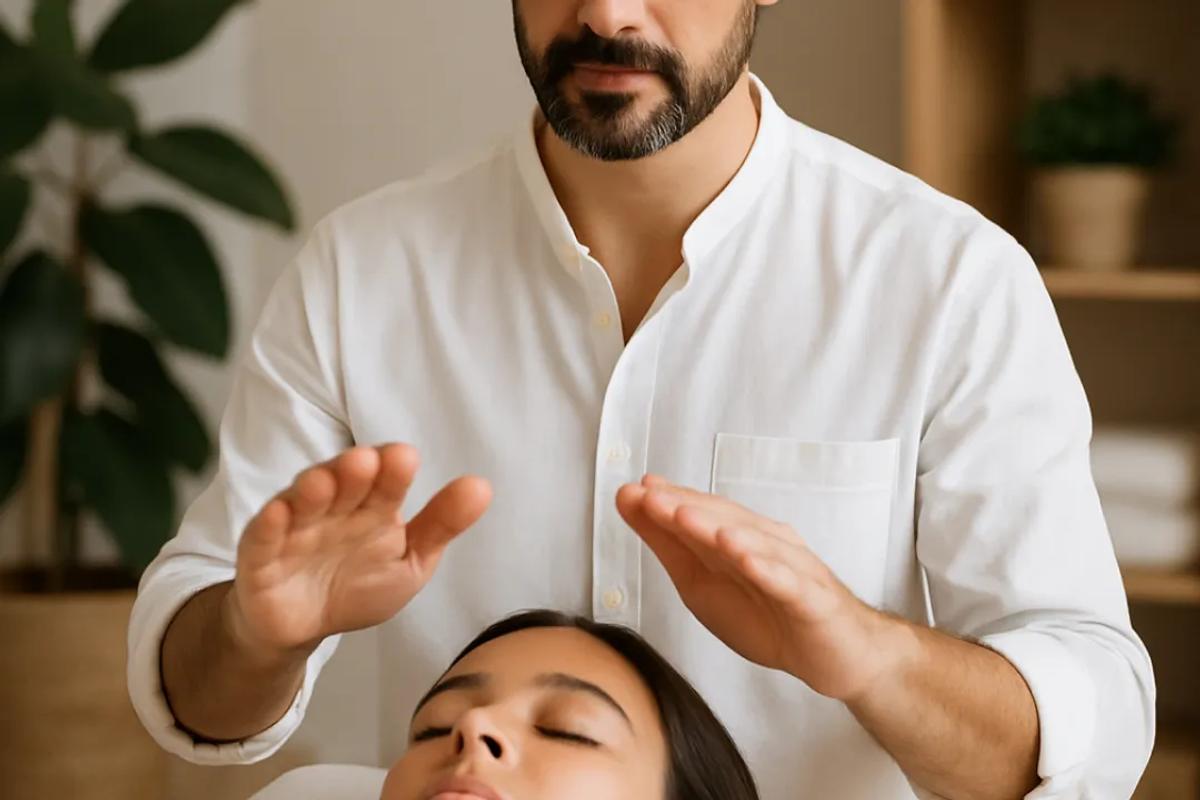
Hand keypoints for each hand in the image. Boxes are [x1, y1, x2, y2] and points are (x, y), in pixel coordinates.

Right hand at [228, 444, 491, 660]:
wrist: (303, 627)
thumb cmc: (358, 583)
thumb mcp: (409, 560)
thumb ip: (441, 525)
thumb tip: (482, 486)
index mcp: (373, 506)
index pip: (385, 480)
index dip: (392, 470)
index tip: (404, 458)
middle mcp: (334, 508)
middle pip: (343, 483)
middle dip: (353, 472)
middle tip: (366, 461)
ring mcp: (295, 528)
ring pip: (302, 501)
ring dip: (312, 489)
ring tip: (324, 480)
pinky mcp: (261, 555)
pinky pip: (263, 535)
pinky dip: (270, 523)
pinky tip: (280, 512)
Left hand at [616, 475, 908, 700]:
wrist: (833, 656)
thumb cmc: (766, 615)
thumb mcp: (701, 583)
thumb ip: (669, 544)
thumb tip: (633, 501)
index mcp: (737, 539)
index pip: (701, 513)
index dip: (667, 501)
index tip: (632, 490)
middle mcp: (766, 544)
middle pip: (725, 522)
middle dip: (686, 508)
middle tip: (650, 497)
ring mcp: (793, 569)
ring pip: (756, 546)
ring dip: (722, 531)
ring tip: (688, 519)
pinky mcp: (814, 600)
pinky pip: (791, 583)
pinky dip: (770, 570)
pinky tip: (747, 561)